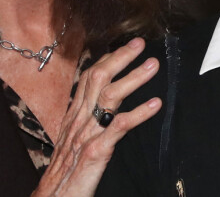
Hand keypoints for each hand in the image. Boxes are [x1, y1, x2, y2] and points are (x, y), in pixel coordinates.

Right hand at [32, 37, 160, 196]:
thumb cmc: (63, 174)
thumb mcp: (71, 143)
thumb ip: (84, 125)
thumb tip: (99, 111)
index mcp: (73, 116)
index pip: (88, 78)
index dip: (105, 60)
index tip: (123, 47)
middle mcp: (79, 119)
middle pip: (98, 78)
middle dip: (119, 58)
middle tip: (139, 43)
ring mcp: (87, 134)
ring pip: (110, 96)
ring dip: (133, 77)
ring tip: (152, 65)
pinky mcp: (96, 152)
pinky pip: (119, 126)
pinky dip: (139, 112)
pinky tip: (156, 104)